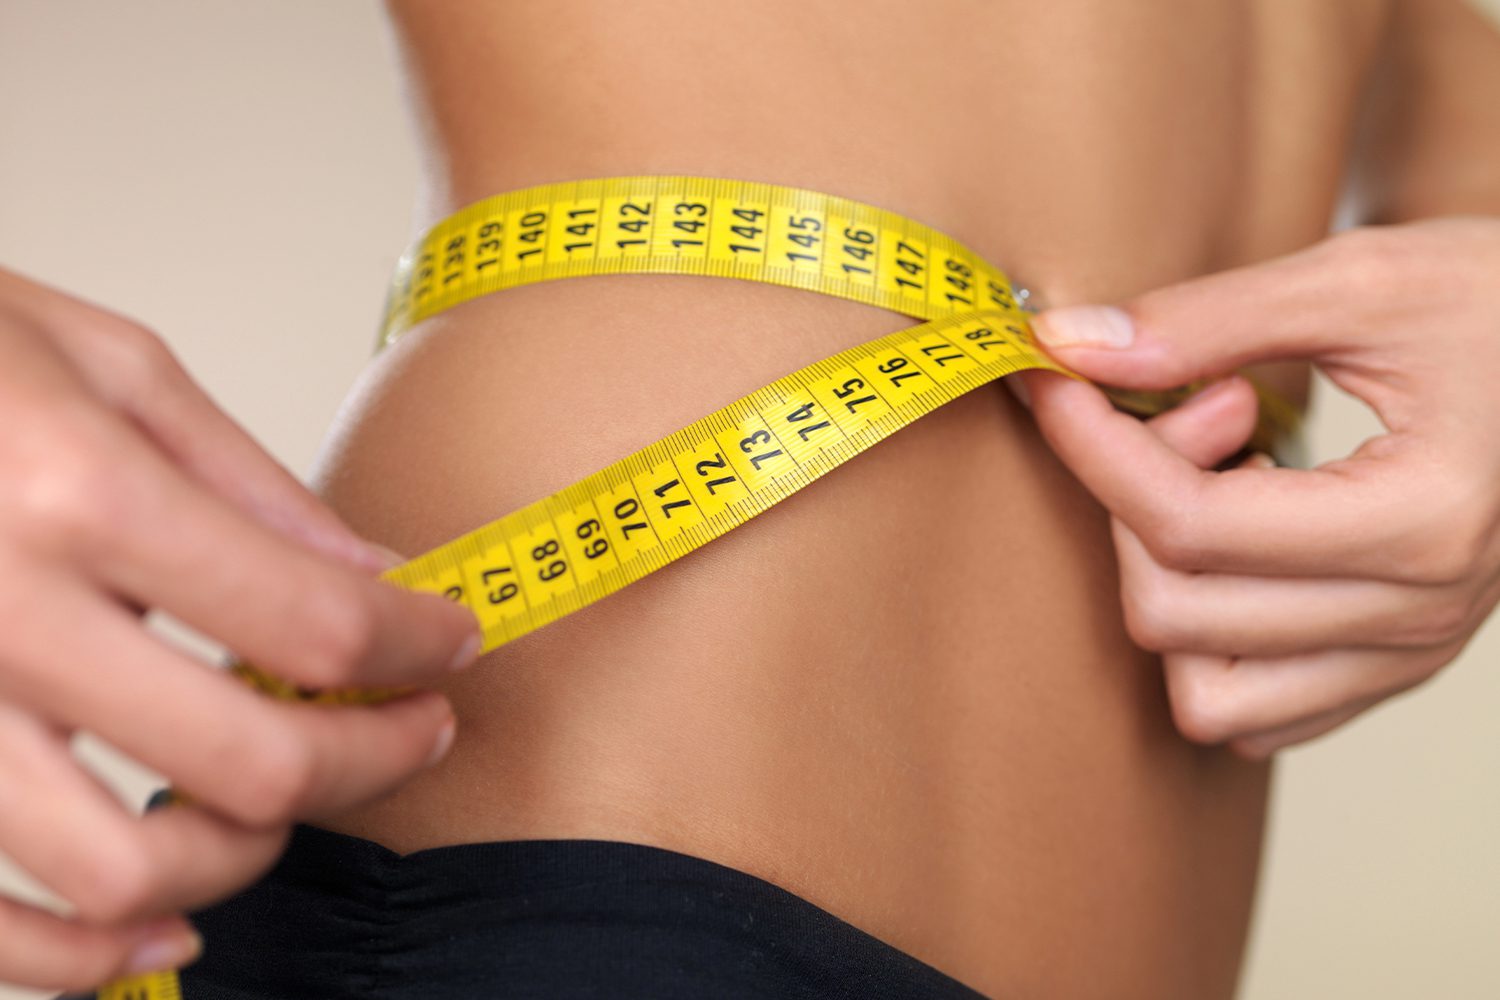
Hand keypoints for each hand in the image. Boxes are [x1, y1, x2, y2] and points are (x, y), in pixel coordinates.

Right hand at [0, 269, 479, 990]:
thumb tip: (381, 579)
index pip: (314, 619)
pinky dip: (82, 955)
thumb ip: (255, 486)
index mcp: (76, 493)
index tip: (451, 642)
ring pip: (120, 870)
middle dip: (373, 758)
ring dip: (245, 854)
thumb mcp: (112, 366)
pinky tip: (159, 927)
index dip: (419, 646)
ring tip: (285, 804)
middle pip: (248, 759)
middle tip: (419, 726)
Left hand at [1016, 218, 1499, 758]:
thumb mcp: (1364, 279)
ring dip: (1166, 583)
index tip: (1053, 379)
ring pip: (1204, 693)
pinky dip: (1209, 638)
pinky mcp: (1393, 667)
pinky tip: (1242, 536)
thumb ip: (1211, 316)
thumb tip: (1071, 345)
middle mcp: (1420, 613)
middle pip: (1175, 612)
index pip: (1189, 526)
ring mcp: (1408, 653)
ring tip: (1226, 477)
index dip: (1091, 448)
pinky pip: (1255, 712)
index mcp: (1425, 519)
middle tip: (1193, 404)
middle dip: (1131, 503)